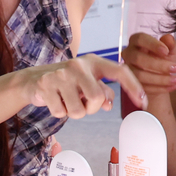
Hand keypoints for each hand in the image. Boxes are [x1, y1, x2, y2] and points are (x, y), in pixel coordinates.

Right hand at [22, 54, 147, 118]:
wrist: (32, 80)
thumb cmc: (66, 83)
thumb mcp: (87, 82)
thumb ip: (101, 92)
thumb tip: (108, 104)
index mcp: (93, 62)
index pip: (119, 71)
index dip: (134, 87)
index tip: (143, 103)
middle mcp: (78, 65)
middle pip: (98, 99)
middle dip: (91, 109)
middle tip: (81, 103)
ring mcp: (60, 74)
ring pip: (78, 111)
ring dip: (73, 113)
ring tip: (66, 101)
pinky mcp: (45, 86)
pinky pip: (60, 113)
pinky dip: (58, 112)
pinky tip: (54, 101)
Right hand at [120, 32, 175, 106]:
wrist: (158, 76)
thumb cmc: (162, 59)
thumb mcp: (169, 51)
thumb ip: (170, 44)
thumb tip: (169, 38)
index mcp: (136, 41)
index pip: (140, 39)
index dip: (152, 44)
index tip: (166, 51)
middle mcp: (128, 54)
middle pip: (138, 59)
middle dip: (158, 65)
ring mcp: (127, 70)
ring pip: (139, 75)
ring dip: (160, 79)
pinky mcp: (130, 84)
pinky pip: (142, 87)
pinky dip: (158, 88)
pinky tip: (171, 87)